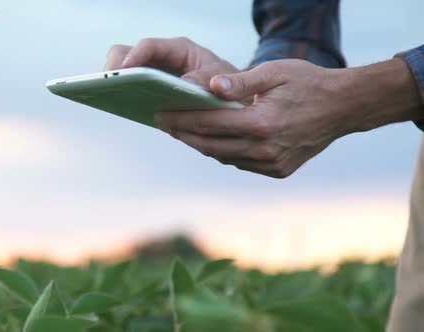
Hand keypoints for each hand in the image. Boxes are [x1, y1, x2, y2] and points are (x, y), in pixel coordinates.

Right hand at [104, 37, 239, 89]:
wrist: (234, 99)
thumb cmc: (229, 85)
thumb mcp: (224, 80)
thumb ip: (207, 80)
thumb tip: (187, 86)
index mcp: (178, 50)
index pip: (150, 46)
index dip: (135, 56)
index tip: (127, 70)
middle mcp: (161, 59)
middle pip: (125, 54)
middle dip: (115, 67)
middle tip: (109, 84)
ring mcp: (151, 76)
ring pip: (123, 73)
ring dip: (114, 84)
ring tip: (110, 97)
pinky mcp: (149, 93)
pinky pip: (129, 92)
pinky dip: (122, 98)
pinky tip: (121, 109)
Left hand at [154, 58, 422, 177]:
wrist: (343, 107)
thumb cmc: (307, 83)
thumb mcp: (275, 72)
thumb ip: (240, 82)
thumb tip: (208, 87)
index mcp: (262, 123)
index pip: (209, 123)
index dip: (181, 118)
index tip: (160, 114)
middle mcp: (265, 149)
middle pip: (210, 144)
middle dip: (183, 133)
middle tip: (163, 123)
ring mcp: (272, 163)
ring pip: (223, 156)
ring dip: (200, 144)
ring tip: (182, 131)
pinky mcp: (278, 170)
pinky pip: (240, 162)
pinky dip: (223, 152)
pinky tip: (211, 140)